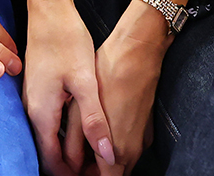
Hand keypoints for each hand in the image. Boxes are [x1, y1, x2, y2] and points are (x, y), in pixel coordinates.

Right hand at [24, 0, 114, 175]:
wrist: (48, 9)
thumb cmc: (65, 39)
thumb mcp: (85, 80)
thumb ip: (94, 120)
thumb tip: (107, 155)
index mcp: (41, 113)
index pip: (52, 161)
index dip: (72, 175)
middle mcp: (32, 110)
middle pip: (48, 152)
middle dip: (71, 166)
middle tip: (97, 169)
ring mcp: (33, 99)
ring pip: (49, 137)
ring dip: (68, 149)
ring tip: (94, 154)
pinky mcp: (38, 89)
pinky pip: (48, 121)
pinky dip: (64, 132)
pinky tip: (82, 128)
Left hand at [64, 0, 166, 175]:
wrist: (138, 51)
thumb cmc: (108, 75)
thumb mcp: (80, 109)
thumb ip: (75, 145)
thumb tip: (68, 165)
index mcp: (116, 151)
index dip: (80, 175)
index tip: (69, 168)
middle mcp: (132, 151)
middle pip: (110, 174)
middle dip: (91, 170)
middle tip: (73, 156)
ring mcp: (140, 140)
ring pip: (119, 162)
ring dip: (100, 159)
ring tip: (81, 142)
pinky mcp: (144, 127)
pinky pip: (126, 147)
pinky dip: (112, 146)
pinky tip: (97, 128)